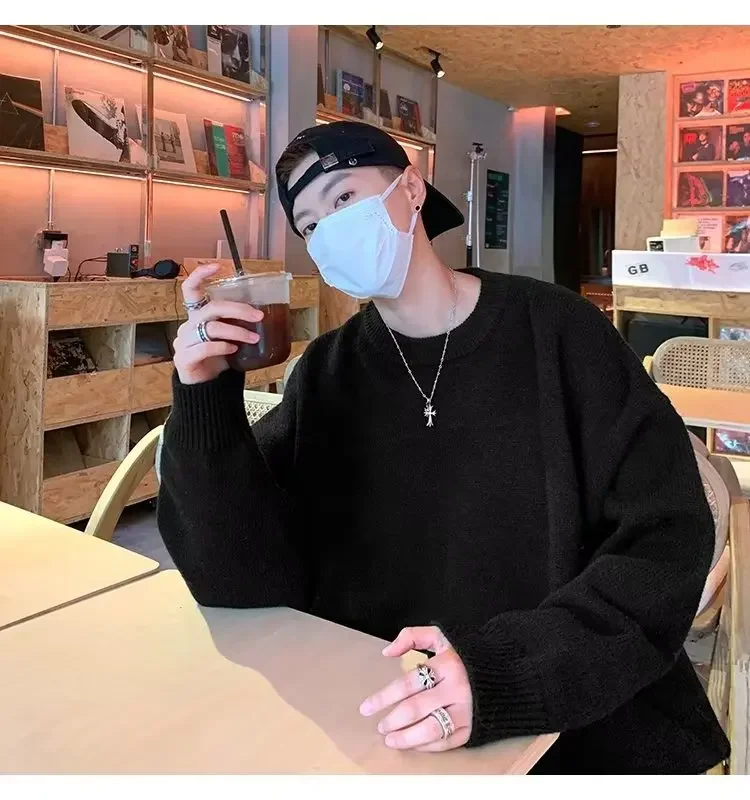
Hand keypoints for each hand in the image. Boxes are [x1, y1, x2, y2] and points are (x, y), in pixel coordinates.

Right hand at [173, 264, 263, 384]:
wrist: (205, 388)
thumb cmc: (217, 360)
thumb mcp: (229, 338)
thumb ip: (237, 325)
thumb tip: (268, 315)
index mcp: (197, 316)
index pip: (191, 289)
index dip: (200, 275)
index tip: (217, 266)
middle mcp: (188, 326)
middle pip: (211, 308)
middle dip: (238, 309)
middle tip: (258, 316)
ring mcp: (184, 342)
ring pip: (211, 328)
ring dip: (237, 331)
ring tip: (254, 338)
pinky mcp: (184, 358)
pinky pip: (205, 347)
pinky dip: (222, 347)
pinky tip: (233, 350)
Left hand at [359, 626, 472, 751]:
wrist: (504, 670)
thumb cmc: (466, 654)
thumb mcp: (441, 636)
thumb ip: (412, 636)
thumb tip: (387, 651)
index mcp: (447, 664)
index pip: (407, 684)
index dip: (383, 697)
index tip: (366, 707)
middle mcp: (456, 688)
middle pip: (415, 708)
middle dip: (392, 720)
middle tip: (380, 725)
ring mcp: (465, 710)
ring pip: (429, 730)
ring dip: (406, 738)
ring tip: (391, 740)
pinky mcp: (472, 727)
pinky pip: (446, 742)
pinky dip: (426, 746)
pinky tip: (413, 744)